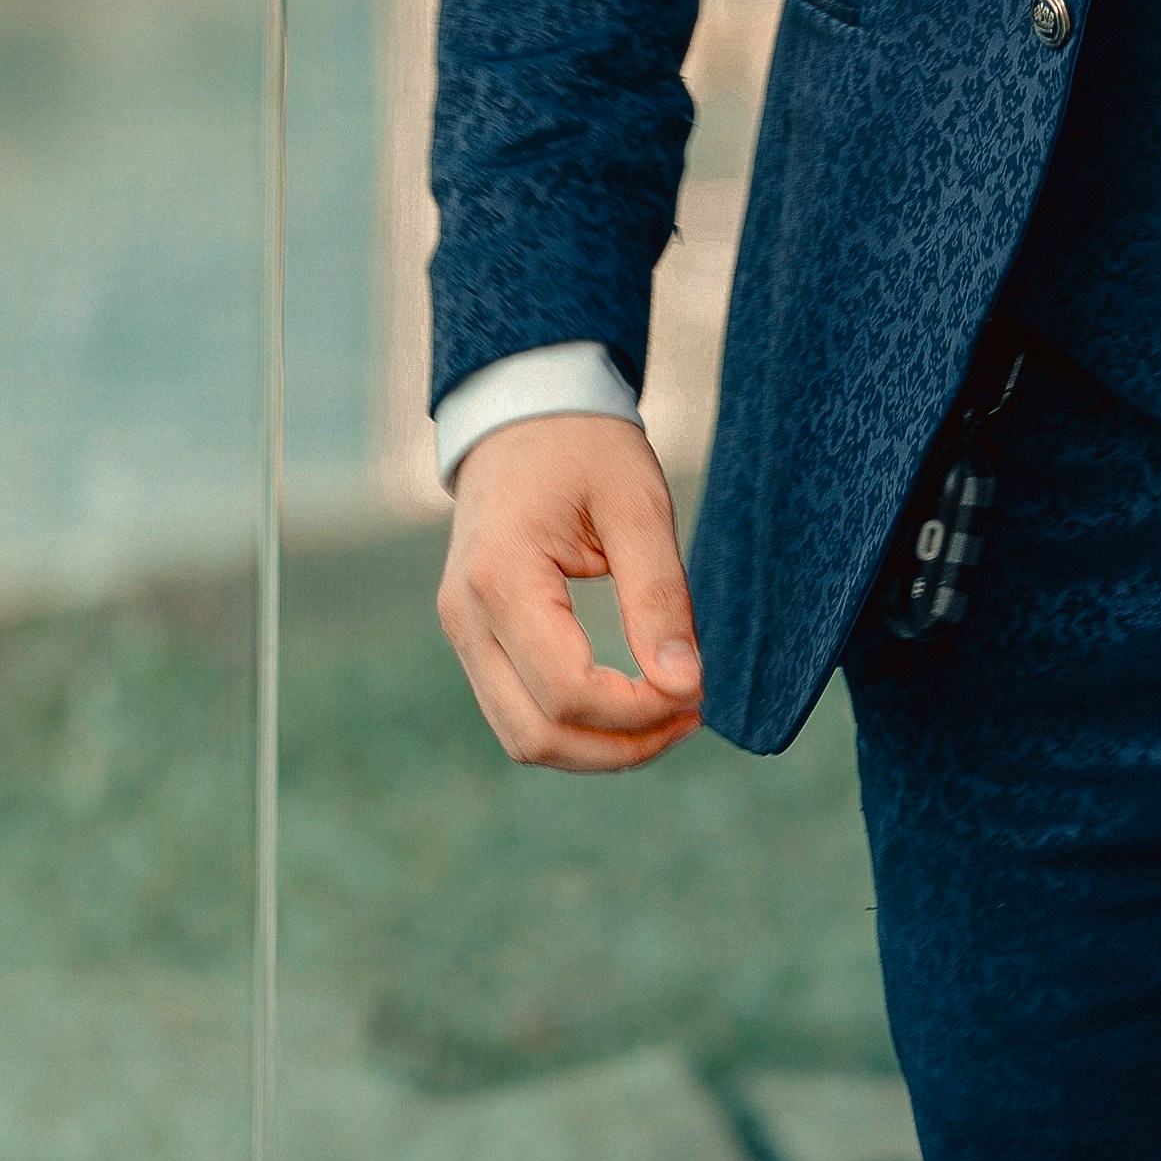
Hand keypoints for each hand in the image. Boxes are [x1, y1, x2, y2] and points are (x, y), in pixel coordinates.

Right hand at [439, 410, 708, 773]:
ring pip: (523, 738)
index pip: (566, 691)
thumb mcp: (638, 507)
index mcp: (500, 579)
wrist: (523, 411)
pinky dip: (576, 727)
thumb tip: (684, 686)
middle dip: (622, 747)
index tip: (697, 691)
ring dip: (599, 748)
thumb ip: (660, 598)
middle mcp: (465, 616)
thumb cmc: (584, 447)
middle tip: (692, 715)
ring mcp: (462, 632)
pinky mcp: (475, 638)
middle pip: (537, 736)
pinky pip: (520, 712)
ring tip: (668, 716)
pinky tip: (631, 704)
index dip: (638, 712)